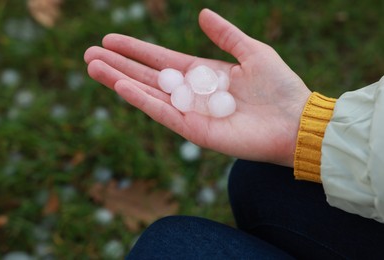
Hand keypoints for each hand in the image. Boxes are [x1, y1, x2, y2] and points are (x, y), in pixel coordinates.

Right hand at [84, 9, 310, 166]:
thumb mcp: (252, 51)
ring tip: (94, 67)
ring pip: (149, 95)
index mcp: (204, 74)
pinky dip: (142, 101)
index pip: (162, 59)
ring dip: (120, 80)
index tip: (111, 39)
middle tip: (89, 54)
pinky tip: (121, 86)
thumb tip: (201, 13)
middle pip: (148, 76)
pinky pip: (164, 114)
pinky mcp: (195, 131)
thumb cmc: (279, 88)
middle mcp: (192, 94)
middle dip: (119, 65)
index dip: (137, 49)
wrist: (295, 122)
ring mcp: (191, 113)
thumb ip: (226, 35)